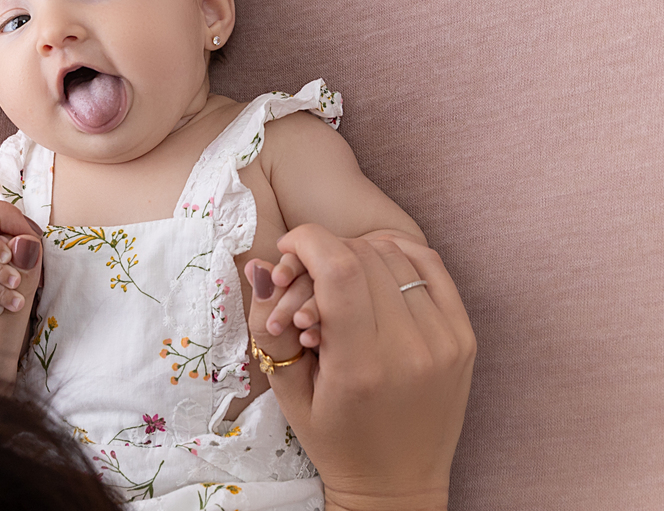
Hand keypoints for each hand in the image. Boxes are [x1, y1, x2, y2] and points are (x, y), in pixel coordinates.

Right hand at [245, 224, 474, 510]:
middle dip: (325, 252)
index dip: (307, 242)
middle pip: (363, 255)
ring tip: (338, 282)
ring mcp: (444, 342)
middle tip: (305, 276)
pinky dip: (397, 255)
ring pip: (396, 256)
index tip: (286, 249)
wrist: (398, 484)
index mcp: (360, 367)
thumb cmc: (335, 439)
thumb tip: (261, 266)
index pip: (339, 268)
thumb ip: (268, 326)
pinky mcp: (464, 337)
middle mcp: (410, 350)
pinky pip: (430, 267)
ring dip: (358, 253)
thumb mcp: (287, 391)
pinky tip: (373, 269)